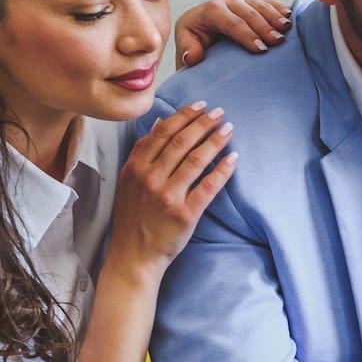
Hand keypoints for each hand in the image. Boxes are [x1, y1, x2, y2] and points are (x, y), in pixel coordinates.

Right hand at [107, 101, 235, 272]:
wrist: (134, 255)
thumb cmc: (133, 216)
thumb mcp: (128, 180)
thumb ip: (141, 151)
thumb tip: (160, 123)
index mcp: (135, 167)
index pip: (163, 133)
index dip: (184, 116)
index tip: (201, 106)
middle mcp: (150, 179)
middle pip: (181, 142)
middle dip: (203, 123)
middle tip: (219, 113)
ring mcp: (167, 196)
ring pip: (195, 160)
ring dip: (214, 141)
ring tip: (228, 129)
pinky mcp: (184, 214)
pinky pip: (208, 187)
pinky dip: (222, 170)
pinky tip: (233, 159)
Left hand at [174, 0, 291, 67]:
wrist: (201, 25)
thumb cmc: (195, 39)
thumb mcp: (186, 44)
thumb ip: (187, 49)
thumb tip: (192, 57)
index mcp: (210, 11)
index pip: (230, 22)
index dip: (245, 35)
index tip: (260, 49)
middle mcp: (227, 0)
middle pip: (249, 13)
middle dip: (264, 27)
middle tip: (278, 42)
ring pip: (261, 5)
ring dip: (275, 17)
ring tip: (286, 29)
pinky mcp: (254, 0)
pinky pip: (269, 2)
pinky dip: (280, 8)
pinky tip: (290, 16)